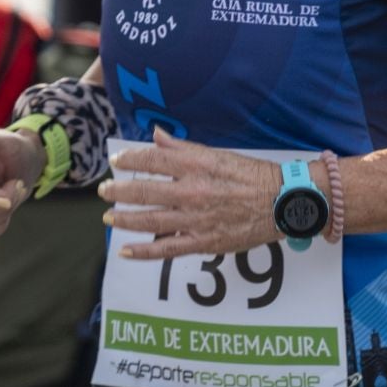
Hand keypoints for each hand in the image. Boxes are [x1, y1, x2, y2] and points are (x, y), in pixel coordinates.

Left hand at [98, 129, 283, 259]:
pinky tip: (125, 251)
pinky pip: (167, 249)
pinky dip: (143, 252)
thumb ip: (184, 148)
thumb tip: (156, 134)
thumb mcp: (218, 154)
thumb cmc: (252, 175)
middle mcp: (192, 191)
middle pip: (144, 191)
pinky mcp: (203, 242)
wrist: (281, 201)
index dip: (130, 160)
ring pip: (150, 220)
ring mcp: (196, 219)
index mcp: (196, 165)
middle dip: (119, 191)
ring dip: (124, 219)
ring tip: (109, 217)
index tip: (117, 161)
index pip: (152, 160)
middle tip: (104, 190)